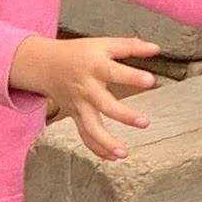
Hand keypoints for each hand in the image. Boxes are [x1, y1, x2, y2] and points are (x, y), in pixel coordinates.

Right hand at [7, 32, 161, 161]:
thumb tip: (156, 48)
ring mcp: (80, 106)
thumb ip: (130, 46)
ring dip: (106, 143)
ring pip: (91, 128)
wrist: (45, 65)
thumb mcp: (103, 44)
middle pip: (104, 105)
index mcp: (95, 67)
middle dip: (124, 115)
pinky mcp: (76, 117)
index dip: (132, 76)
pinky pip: (85, 136)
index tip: (150, 81)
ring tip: (123, 153)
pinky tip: (112, 157)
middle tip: (144, 122)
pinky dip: (97, 149)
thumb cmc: (78, 54)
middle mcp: (86, 89)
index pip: (114, 72)